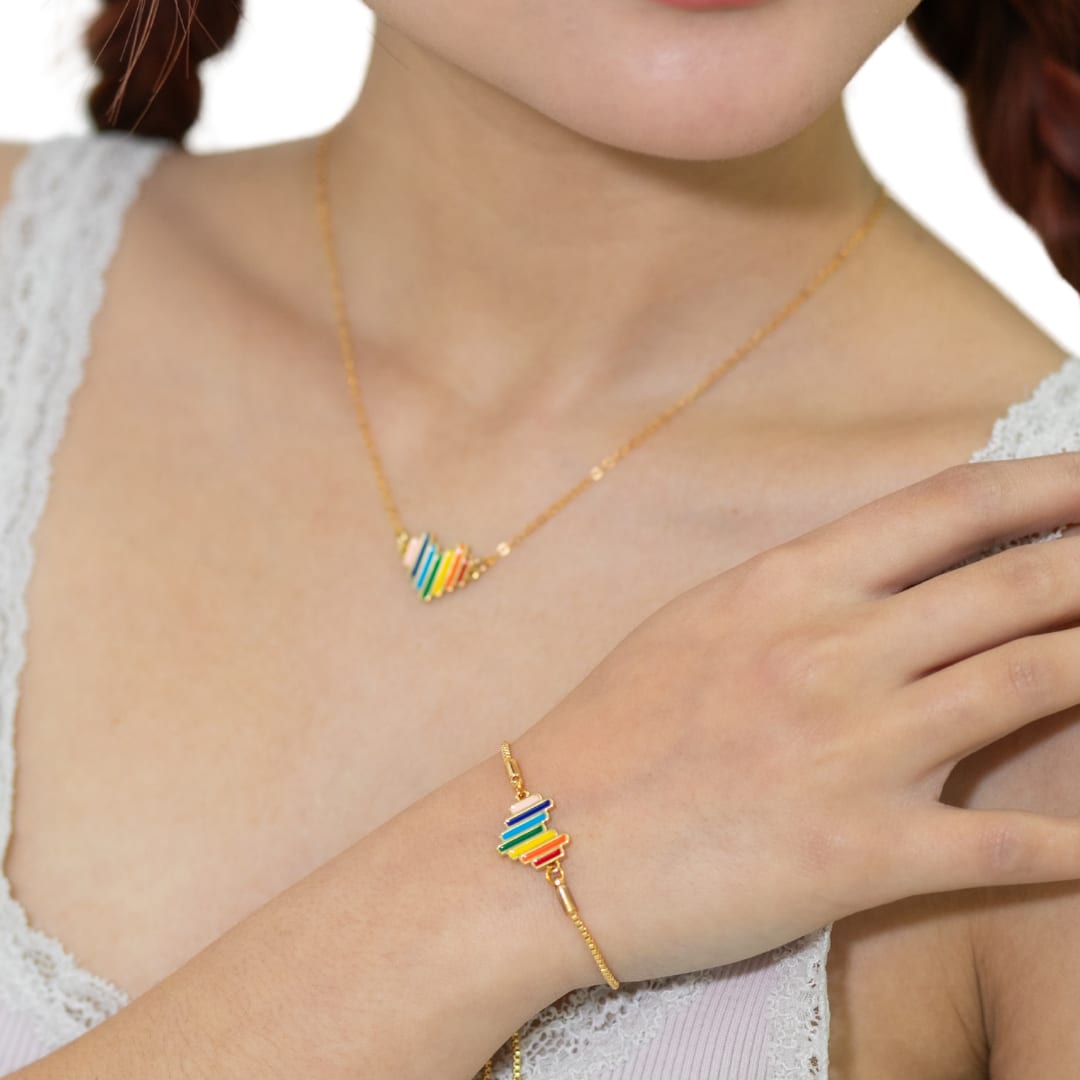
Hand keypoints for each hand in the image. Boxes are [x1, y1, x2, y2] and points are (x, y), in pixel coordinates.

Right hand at [512, 451, 1079, 987]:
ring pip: (1031, 683)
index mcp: (787, 587)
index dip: (1049, 487)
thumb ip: (793, 593)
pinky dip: (1070, 843)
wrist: (542, 842)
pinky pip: (999, 844)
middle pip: (1016, 586)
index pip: (946, 509)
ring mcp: (850, 749)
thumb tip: (876, 575)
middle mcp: (831, 651)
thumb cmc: (611, 730)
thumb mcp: (696, 625)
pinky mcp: (857, 852)